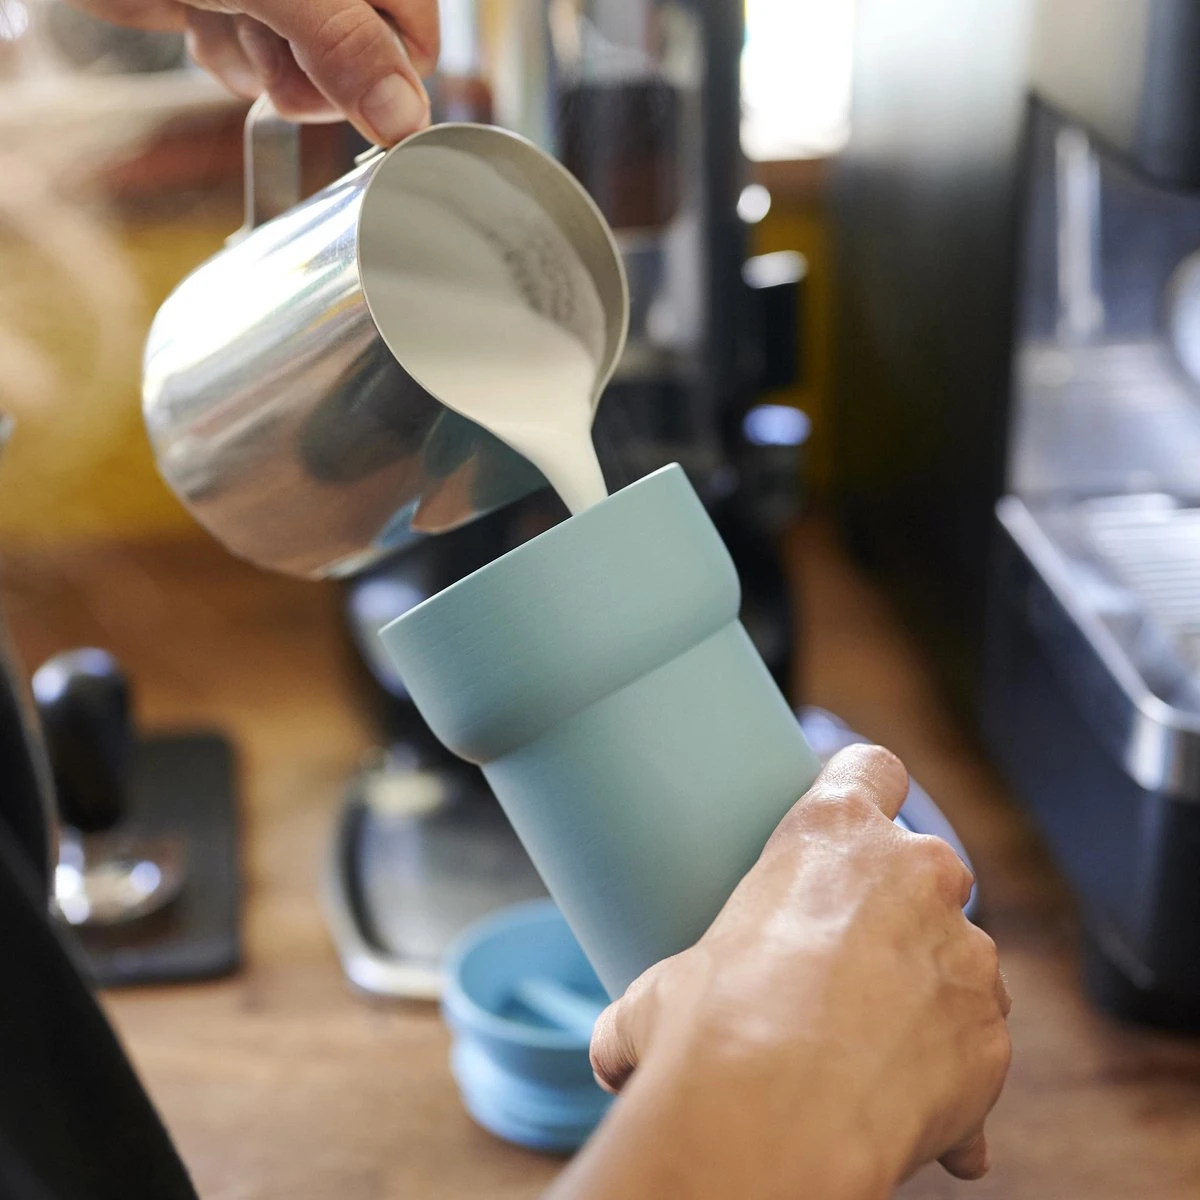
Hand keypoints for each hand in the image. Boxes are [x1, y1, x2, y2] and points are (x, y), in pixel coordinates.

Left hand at [65, 0, 436, 144]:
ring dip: (261, 65)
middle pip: (363, 64)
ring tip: (223, 12)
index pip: (416, 36)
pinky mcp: (233, 5)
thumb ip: (349, 46)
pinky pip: (254, 65)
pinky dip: (226, 55)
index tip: (339, 81)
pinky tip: (201, 15)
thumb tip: (407, 117)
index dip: (384, 73)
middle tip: (269, 38)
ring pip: (306, 74)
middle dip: (312, 71)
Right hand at [552, 744, 1011, 1199]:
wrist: (775, 1120)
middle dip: (899, 908)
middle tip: (848, 963)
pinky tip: (901, 1113)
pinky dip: (946, 1075)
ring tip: (867, 1054)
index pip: (872, 768)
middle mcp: (915, 875)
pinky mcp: (990, 1036)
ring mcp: (966, 954)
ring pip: (957, 958)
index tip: (861, 822)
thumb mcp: (666, 988)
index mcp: (833, 832)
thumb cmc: (708, 1027)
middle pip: (925, 867)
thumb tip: (614, 1050)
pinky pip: (972, 1048)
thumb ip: (666, 995)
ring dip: (925, 993)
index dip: (870, 789)